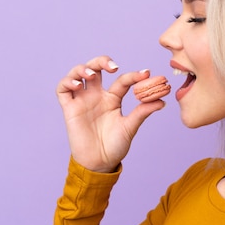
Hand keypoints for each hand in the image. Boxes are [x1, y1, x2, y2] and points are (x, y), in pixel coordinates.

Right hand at [56, 56, 165, 171]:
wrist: (100, 163)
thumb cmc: (115, 146)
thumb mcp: (130, 127)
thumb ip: (142, 112)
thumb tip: (162, 100)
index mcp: (113, 99)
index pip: (122, 80)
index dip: (133, 76)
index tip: (146, 74)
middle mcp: (97, 96)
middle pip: (96, 68)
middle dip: (102, 61)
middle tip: (113, 67)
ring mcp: (82, 100)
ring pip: (78, 74)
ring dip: (83, 69)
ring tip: (91, 75)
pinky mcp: (69, 108)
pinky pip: (62, 89)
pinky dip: (68, 82)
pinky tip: (78, 85)